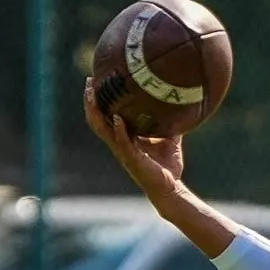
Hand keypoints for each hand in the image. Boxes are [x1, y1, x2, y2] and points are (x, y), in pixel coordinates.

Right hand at [83, 77, 185, 201]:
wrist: (170, 188)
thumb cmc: (166, 167)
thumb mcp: (169, 140)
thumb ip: (169, 125)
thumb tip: (181, 107)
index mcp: (124, 138)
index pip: (105, 117)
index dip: (98, 101)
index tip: (94, 82)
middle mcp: (119, 144)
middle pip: (97, 120)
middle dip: (90, 102)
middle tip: (88, 83)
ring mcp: (123, 152)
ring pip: (103, 130)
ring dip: (97, 112)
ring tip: (93, 95)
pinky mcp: (132, 159)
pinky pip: (123, 143)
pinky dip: (120, 130)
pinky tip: (118, 118)